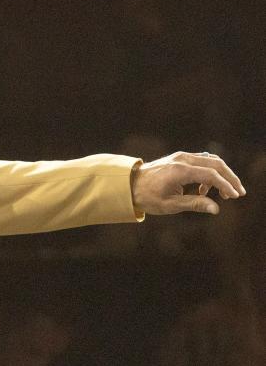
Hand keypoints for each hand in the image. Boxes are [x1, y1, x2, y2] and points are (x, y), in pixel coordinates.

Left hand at [131, 151, 245, 214]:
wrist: (128, 184)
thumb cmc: (146, 197)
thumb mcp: (170, 205)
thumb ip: (194, 204)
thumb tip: (216, 209)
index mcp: (180, 171)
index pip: (211, 175)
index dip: (225, 186)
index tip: (234, 196)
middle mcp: (183, 159)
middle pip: (216, 164)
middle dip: (230, 178)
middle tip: (238, 193)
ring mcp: (181, 156)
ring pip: (211, 161)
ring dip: (221, 175)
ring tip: (224, 193)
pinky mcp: (180, 158)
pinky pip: (202, 161)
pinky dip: (210, 172)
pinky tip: (204, 189)